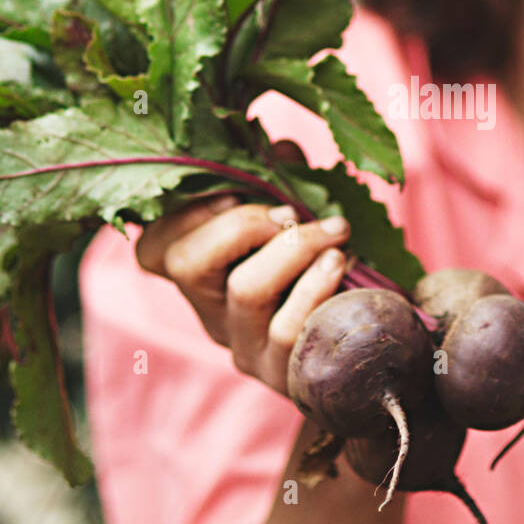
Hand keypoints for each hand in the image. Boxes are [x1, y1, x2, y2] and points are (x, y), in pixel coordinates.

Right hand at [133, 143, 350, 396]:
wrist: (371, 353)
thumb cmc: (328, 274)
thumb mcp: (302, 222)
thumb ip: (284, 182)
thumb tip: (282, 148)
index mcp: (205, 276)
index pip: (153, 251)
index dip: (182, 215)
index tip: (232, 194)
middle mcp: (213, 314)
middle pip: (187, 263)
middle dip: (243, 223)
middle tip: (292, 213)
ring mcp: (244, 349)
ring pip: (245, 290)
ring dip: (295, 248)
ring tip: (336, 232)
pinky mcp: (282, 376)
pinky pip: (289, 329)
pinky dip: (318, 286)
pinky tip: (344, 264)